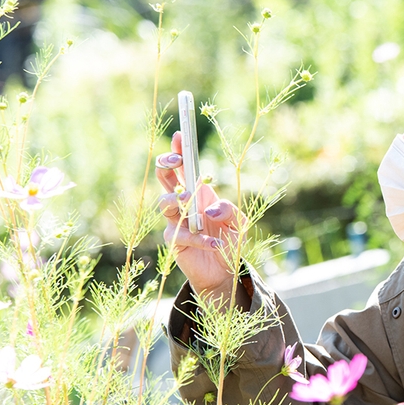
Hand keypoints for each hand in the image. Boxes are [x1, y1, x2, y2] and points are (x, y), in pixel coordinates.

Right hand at [156, 131, 246, 302]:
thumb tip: (209, 210)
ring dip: (176, 198)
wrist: (224, 269)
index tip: (180, 135)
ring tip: (190, 199)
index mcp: (198, 192)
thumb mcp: (239, 222)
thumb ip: (229, 210)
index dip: (179, 150)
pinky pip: (181, 235)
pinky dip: (199, 238)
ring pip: (164, 203)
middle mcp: (183, 203)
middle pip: (165, 179)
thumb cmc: (229, 238)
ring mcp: (176, 221)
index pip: (184, 167)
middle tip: (175, 161)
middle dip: (166, 166)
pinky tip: (216, 243)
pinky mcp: (175, 242)